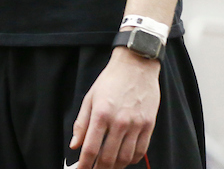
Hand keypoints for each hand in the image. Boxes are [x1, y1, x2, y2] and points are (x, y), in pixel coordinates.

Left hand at [70, 47, 159, 168]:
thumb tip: (75, 145)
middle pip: (108, 158)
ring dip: (115, 167)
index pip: (91, 148)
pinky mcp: (149, 125)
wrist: (136, 66)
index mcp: (101, 114)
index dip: (85, 164)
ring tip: (107, 167)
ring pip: (125, 158)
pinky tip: (124, 159)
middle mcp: (119, 122)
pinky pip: (141, 151)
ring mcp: (136, 125)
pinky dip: (132, 160)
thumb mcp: (90, 98)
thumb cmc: (110, 80)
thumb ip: (81, 123)